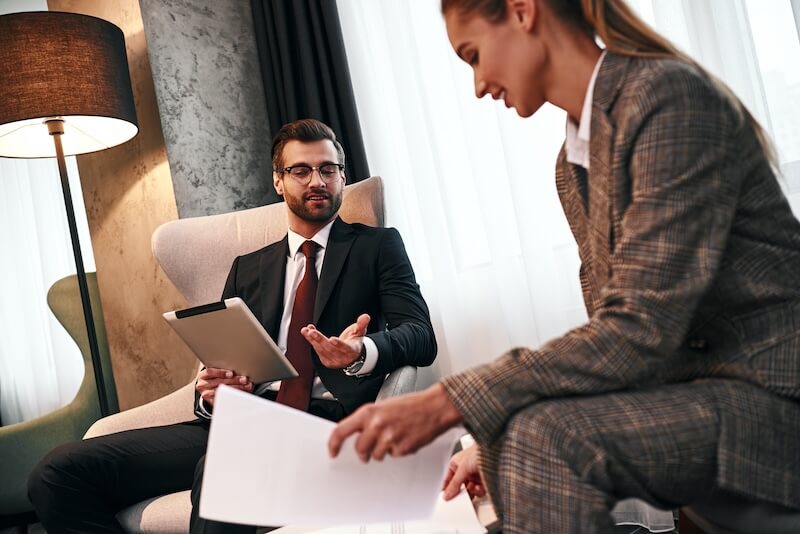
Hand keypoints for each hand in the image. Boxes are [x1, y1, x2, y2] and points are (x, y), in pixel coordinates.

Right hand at [195, 367, 252, 406]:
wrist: (207, 391)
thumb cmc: (215, 378)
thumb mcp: (216, 373)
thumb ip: (224, 370)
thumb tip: (239, 368)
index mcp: (203, 375)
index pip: (210, 372)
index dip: (221, 372)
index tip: (231, 373)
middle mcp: (203, 385)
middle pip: (219, 382)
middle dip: (234, 380)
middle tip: (244, 380)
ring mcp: (206, 394)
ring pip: (222, 391)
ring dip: (236, 388)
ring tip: (246, 386)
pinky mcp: (211, 402)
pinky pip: (223, 399)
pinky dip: (233, 396)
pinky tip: (241, 393)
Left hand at [302, 313, 369, 368]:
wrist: (350, 355)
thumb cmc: (354, 341)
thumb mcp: (360, 332)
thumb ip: (362, 324)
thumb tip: (365, 316)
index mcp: (352, 351)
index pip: (346, 348)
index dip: (339, 344)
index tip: (332, 339)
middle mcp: (342, 358)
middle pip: (330, 349)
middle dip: (320, 340)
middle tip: (312, 332)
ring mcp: (333, 360)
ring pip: (321, 350)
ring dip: (312, 339)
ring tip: (306, 330)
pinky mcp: (325, 360)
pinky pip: (317, 350)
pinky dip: (311, 340)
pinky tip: (307, 331)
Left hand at [328, 383, 463, 460]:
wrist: (434, 407)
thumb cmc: (411, 404)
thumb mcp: (383, 406)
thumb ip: (368, 419)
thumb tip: (355, 434)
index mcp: (368, 412)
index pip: (341, 431)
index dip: (333, 444)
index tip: (333, 451)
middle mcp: (376, 425)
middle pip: (359, 449)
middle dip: (363, 452)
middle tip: (371, 447)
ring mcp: (388, 438)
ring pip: (376, 456)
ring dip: (382, 451)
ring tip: (394, 436)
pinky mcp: (401, 449)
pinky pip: (393, 456)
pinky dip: (397, 450)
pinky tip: (404, 438)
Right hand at [442, 445, 484, 499]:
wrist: (497, 453)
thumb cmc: (478, 452)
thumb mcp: (462, 468)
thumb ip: (454, 483)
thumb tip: (447, 494)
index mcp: (457, 463)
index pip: (448, 478)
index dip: (446, 487)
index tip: (445, 497)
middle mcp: (465, 469)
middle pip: (459, 486)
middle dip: (459, 492)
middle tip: (458, 499)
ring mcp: (475, 475)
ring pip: (469, 490)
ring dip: (470, 492)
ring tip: (469, 493)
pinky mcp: (484, 481)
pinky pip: (479, 491)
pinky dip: (478, 491)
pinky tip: (478, 488)